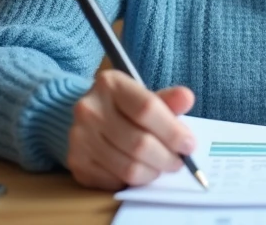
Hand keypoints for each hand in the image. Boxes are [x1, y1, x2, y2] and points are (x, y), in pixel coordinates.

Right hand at [66, 69, 196, 189]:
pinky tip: (139, 171)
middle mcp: (89, 108)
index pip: (147, 108)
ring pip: (128, 167)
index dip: (173, 131)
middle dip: (167, 158)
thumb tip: (187, 98)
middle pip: (139, 143)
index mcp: (110, 84)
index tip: (189, 145)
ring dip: (152, 173)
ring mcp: (79, 137)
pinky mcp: (76, 162)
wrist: (88, 116)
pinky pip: (114, 181)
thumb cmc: (125, 107)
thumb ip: (167, 100)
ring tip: (161, 167)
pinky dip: (132, 181)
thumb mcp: (145, 96)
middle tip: (179, 162)